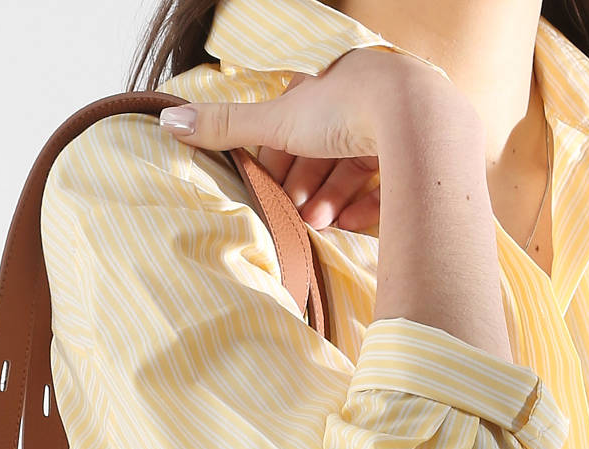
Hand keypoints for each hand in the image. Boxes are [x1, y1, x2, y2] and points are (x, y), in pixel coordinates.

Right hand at [158, 46, 469, 225]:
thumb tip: (167, 120)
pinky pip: (389, 185)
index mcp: (332, 81)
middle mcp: (366, 97)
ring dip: (331, 202)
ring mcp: (397, 125)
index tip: (272, 189)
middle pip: (327, 149)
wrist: (418, 123)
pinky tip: (349, 226)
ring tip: (318, 227)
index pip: (298, 121)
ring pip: (356, 169)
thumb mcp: (279, 120)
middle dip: (306, 187)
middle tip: (294, 216)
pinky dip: (365, 208)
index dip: (281, 157)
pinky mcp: (421, 155)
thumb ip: (227, 126)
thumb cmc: (349, 111)